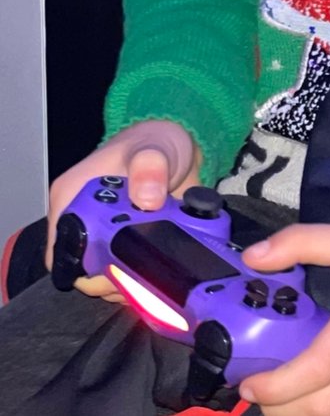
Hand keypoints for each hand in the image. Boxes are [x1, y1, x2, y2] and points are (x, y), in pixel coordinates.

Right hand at [45, 119, 202, 301]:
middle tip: (143, 272)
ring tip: (154, 268)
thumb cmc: (153, 142)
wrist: (174, 148)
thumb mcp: (154, 148)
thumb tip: (146, 199)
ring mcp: (101, 239)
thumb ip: (150, 167)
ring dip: (129, 282)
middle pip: (82, 274)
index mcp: (70, 198)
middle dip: (112, 279)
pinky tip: (158, 269)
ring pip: (102, 281)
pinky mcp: (123, 248)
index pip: (59, 254)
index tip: (119, 268)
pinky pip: (123, 278)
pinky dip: (140, 281)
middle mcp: (79, 224)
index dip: (85, 270)